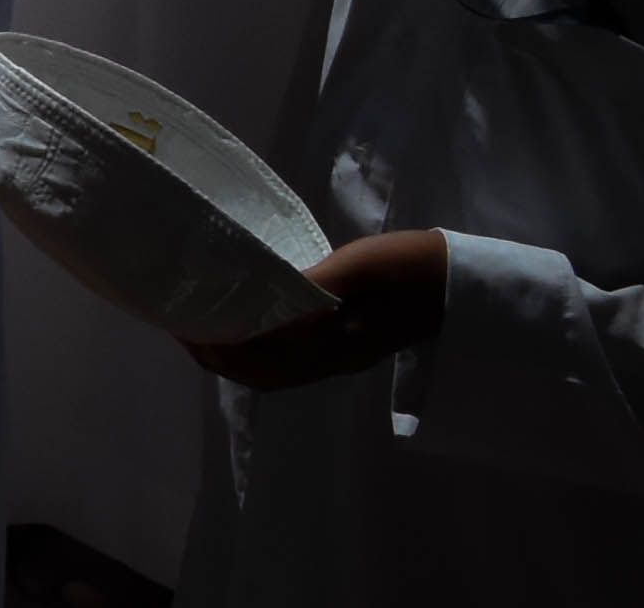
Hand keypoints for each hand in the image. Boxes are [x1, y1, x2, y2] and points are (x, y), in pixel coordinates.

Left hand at [186, 226, 452, 389]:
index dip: (218, 348)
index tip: (183, 325)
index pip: (260, 360)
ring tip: (206, 325)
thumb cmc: (407, 268)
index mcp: (331, 346)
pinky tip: (250, 324)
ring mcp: (342, 359)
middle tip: (183, 325)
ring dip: (238, 358)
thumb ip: (309, 288)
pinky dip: (261, 352)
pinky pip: (292, 364)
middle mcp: (332, 362)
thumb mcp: (354, 268)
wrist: (460, 283)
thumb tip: (258, 299)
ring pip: (276, 374)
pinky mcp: (349, 349)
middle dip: (219, 358)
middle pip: (263, 376)